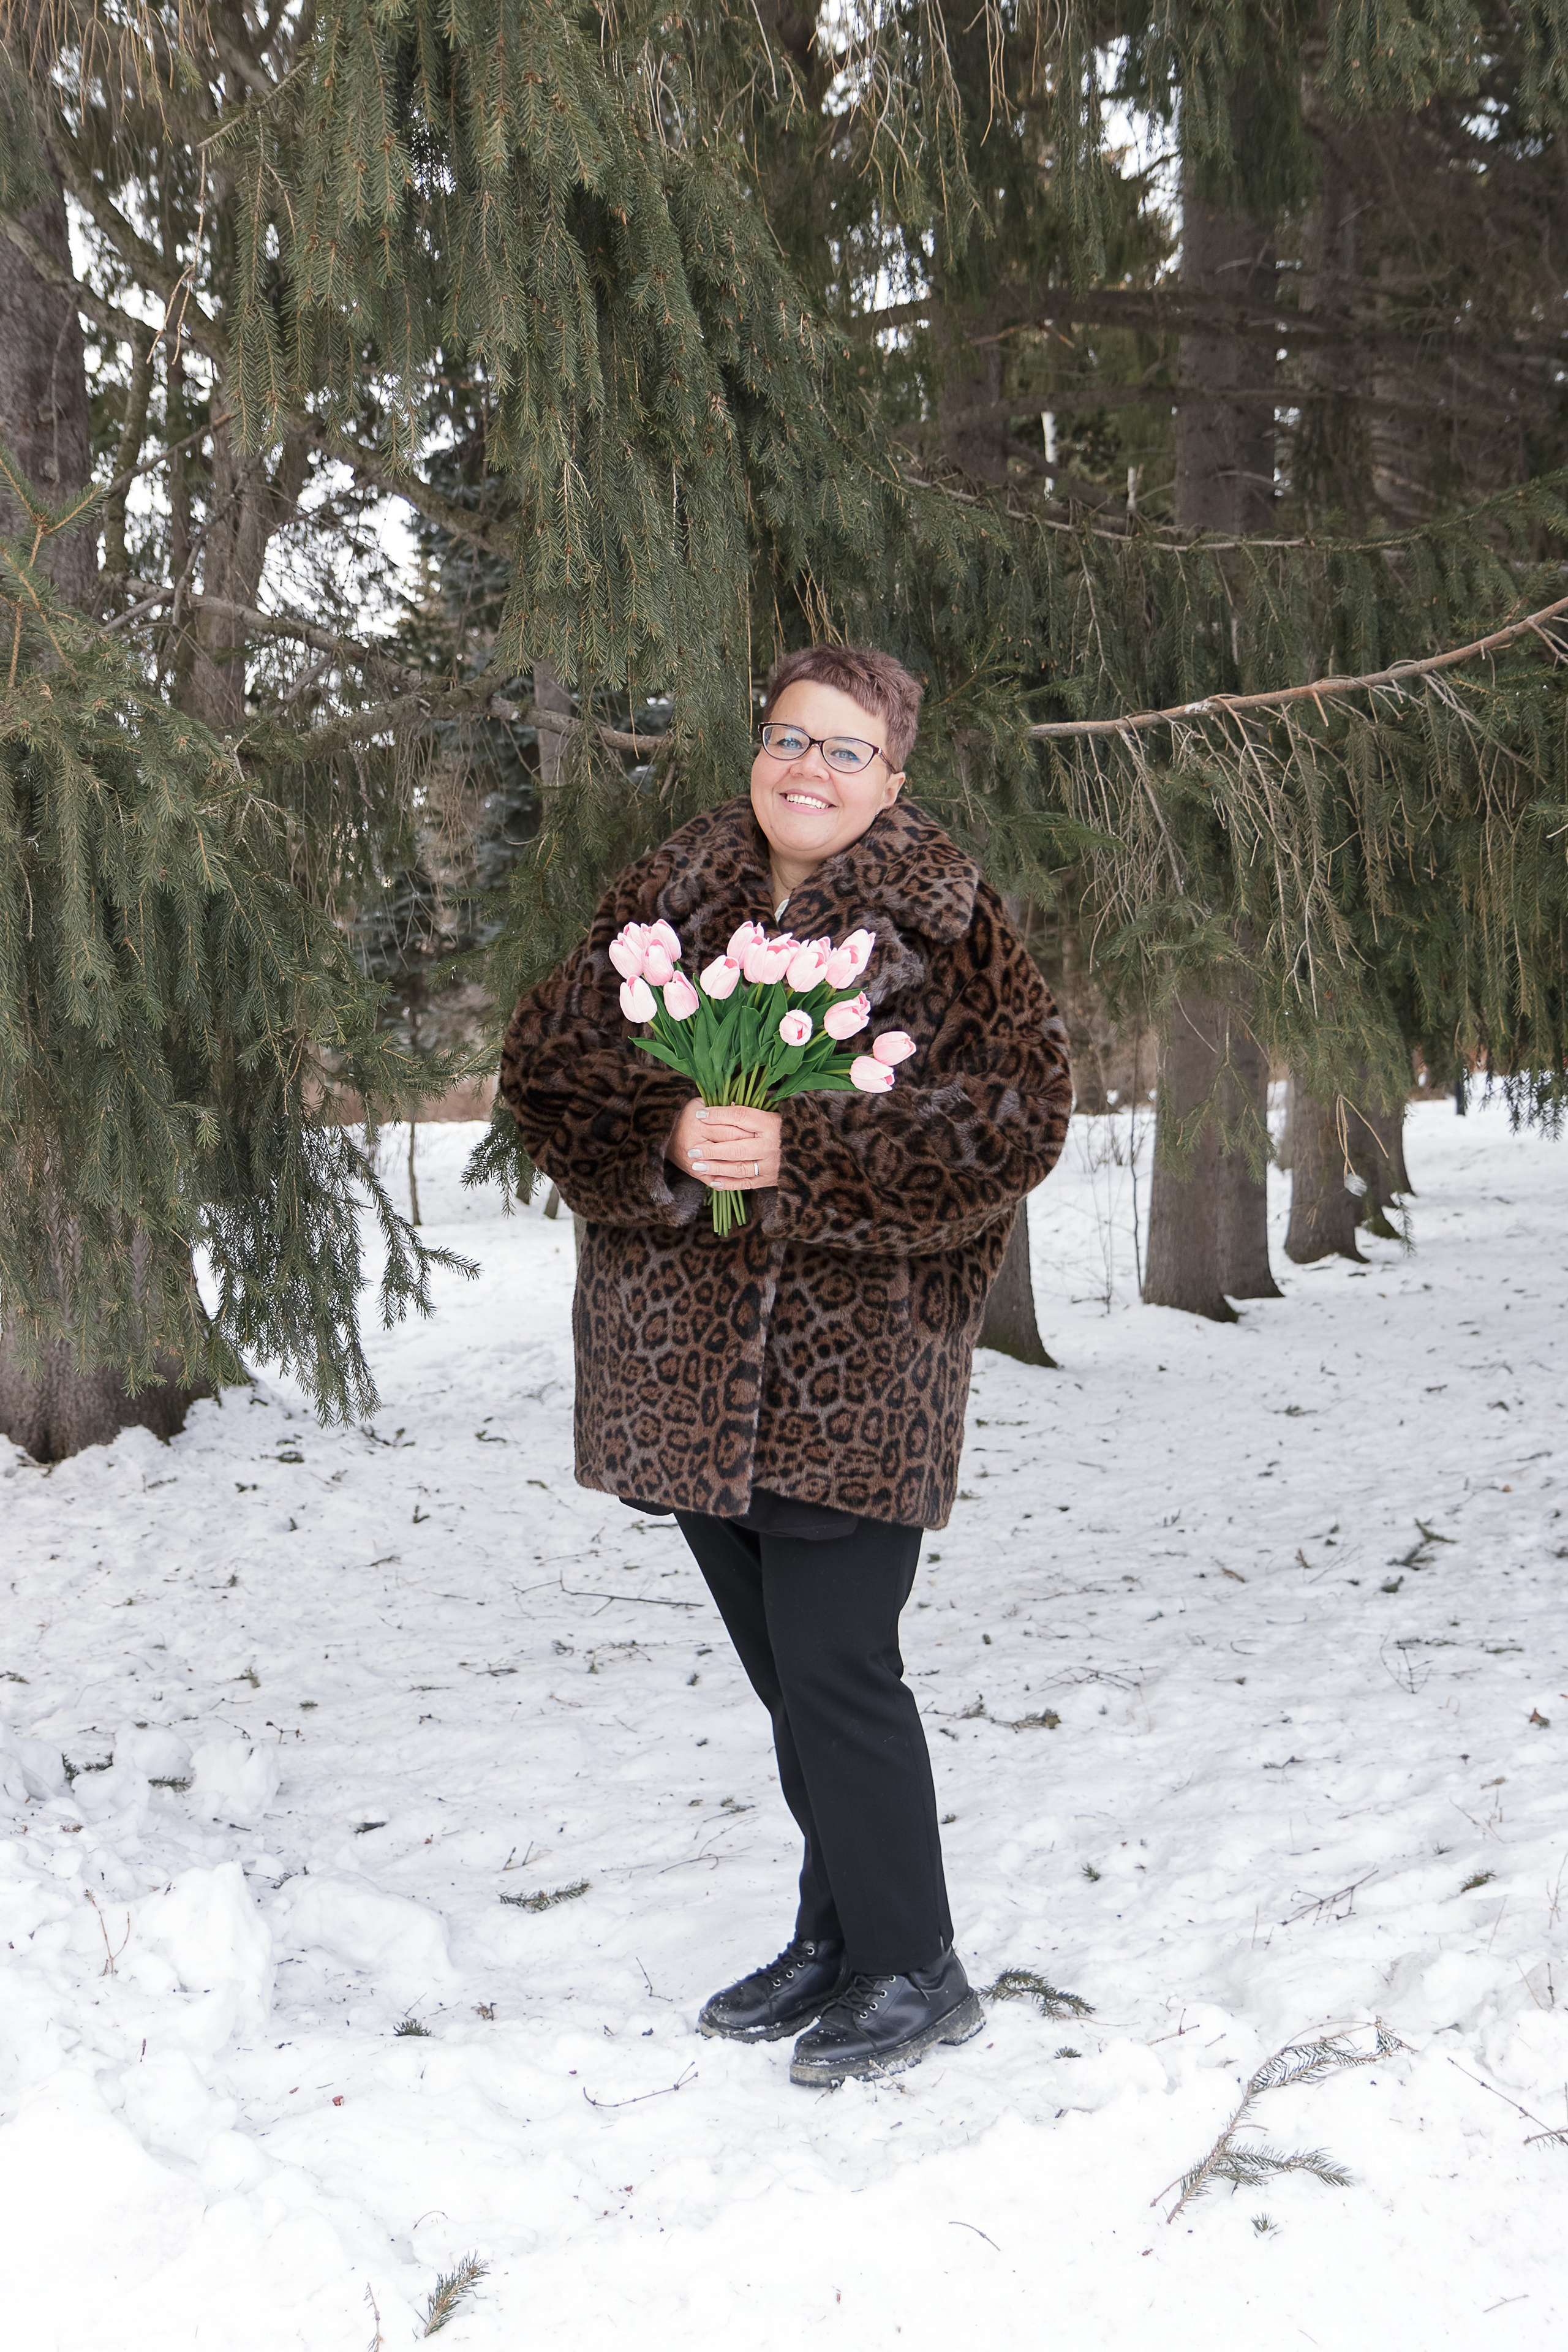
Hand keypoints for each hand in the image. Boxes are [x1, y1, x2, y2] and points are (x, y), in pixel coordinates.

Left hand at [667, 1100, 781, 1188]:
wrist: (808, 1152)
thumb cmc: (782, 1127)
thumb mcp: (771, 1113)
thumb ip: (748, 1111)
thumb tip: (721, 1103)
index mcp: (771, 1123)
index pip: (740, 1117)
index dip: (718, 1115)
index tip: (699, 1114)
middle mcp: (771, 1145)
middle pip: (736, 1147)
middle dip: (712, 1149)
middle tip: (692, 1150)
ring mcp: (770, 1165)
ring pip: (738, 1168)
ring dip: (715, 1167)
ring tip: (696, 1165)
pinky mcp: (769, 1180)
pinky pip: (745, 1183)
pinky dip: (728, 1183)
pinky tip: (712, 1180)